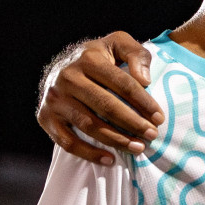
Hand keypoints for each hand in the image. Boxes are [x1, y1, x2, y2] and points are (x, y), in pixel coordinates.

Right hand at [37, 32, 163, 164]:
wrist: (60, 66)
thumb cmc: (98, 58)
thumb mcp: (118, 44)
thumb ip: (136, 54)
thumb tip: (144, 80)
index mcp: (89, 58)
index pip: (122, 83)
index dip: (143, 102)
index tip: (159, 118)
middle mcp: (68, 77)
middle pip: (106, 106)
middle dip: (133, 123)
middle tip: (152, 135)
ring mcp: (55, 98)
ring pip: (89, 125)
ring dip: (116, 140)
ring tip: (138, 148)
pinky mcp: (45, 117)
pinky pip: (68, 142)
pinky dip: (89, 153)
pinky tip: (110, 159)